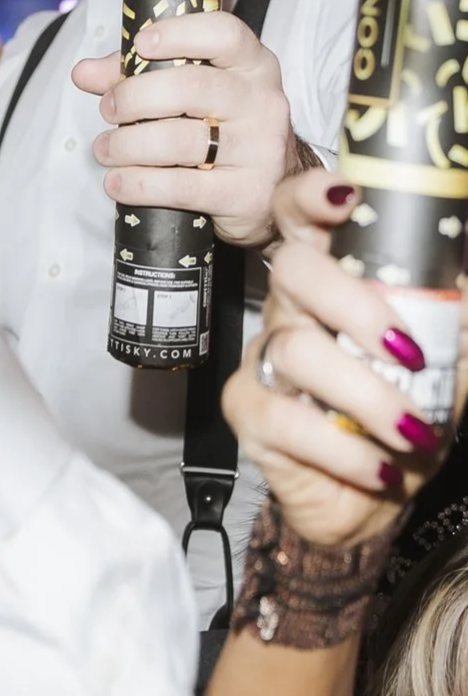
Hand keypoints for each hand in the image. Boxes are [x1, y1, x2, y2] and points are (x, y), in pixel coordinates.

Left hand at [73, 11, 292, 246]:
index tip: (141, 44)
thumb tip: (83, 72)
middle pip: (192, 87)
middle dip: (135, 97)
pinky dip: (139, 184)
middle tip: (108, 108)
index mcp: (253, 65)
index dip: (180, 34)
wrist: (271, 187)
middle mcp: (262, 102)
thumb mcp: (189, 91)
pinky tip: (117, 182)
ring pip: (182, 140)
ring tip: (106, 149)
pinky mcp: (247, 194)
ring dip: (129, 144)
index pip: (224, 34)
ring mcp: (260, 149)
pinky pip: (183, 187)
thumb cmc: (220, 127)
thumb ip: (136, 74)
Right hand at [222, 170, 467, 546]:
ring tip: (414, 432)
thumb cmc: (405, 414)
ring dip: (369, 396)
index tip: (346, 197)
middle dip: (355, 306)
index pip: (301, 216)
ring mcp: (263, 357)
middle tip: (409, 353)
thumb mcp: (453, 361)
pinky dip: (346, 449)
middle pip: (293, 270)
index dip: (311, 196)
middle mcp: (291, 308)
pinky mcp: (248, 410)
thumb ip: (458, 310)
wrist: (372, 499)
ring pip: (297, 349)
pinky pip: (286, 418)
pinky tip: (381, 468)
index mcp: (333, 282)